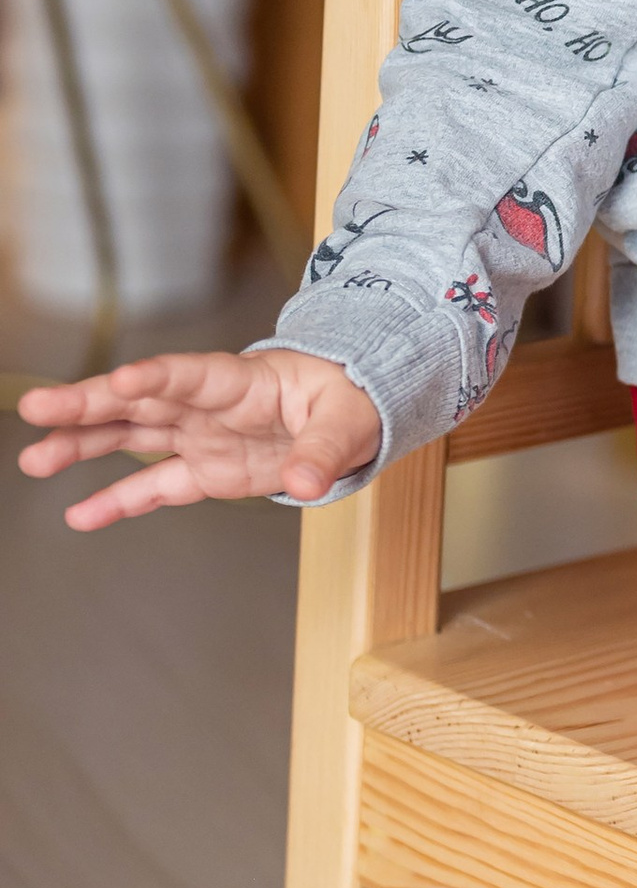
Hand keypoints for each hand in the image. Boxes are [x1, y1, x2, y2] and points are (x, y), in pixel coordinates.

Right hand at [16, 347, 381, 529]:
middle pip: (139, 400)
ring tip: (35, 459)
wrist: (349, 414)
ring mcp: (199, 436)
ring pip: (131, 437)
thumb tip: (307, 479)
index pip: (190, 373)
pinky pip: (154, 485)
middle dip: (88, 402)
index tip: (122, 379)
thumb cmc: (347, 398)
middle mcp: (207, 405)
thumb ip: (324, 449)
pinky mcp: (203, 471)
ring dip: (83, 446)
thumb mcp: (349, 418)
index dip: (157, 374)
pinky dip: (119, 501)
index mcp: (240, 379)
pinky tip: (80, 514)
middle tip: (37, 406)